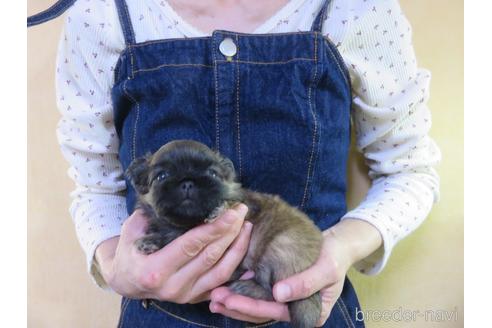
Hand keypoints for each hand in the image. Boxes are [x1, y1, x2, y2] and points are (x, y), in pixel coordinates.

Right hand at [95, 204, 252, 303]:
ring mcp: (186, 295)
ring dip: (238, 248)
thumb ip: (150, 216)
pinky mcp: (195, 298)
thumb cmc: (130, 251)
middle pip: (210, 256)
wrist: (126, 281)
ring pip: (221, 272)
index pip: (191, 245)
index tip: (232, 212)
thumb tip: (174, 195)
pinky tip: (248, 251)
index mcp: (155, 269)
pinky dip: (238, 269)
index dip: (214, 228)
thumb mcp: (132, 230)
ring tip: (246, 226)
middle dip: (230, 232)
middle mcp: (172, 286)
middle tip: (242, 211)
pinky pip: (222, 284)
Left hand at [209, 219, 381, 325]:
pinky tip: (224, 286)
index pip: (275, 312)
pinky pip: (257, 292)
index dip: (251, 306)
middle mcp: (294, 310)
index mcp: (308, 313)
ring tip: (213, 297)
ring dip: (234, 301)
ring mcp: (285, 301)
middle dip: (236, 306)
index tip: (230, 300)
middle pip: (261, 312)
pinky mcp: (278, 289)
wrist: (337, 245)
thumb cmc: (335, 257)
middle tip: (214, 299)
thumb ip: (305, 283)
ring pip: (256, 305)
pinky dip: (241, 290)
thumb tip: (279, 294)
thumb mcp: (326, 269)